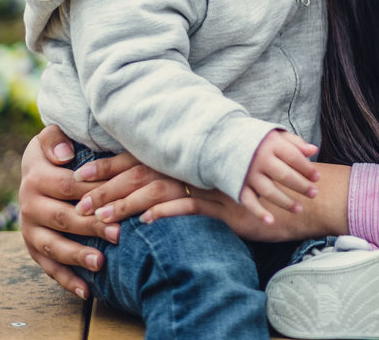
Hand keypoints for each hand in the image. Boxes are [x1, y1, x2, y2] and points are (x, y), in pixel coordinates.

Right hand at [19, 125, 114, 297]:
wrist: (33, 169)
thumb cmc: (54, 152)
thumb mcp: (51, 137)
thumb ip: (55, 139)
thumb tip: (64, 154)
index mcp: (35, 177)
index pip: (69, 187)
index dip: (93, 194)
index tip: (116, 202)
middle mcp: (28, 205)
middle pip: (64, 218)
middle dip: (91, 228)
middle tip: (118, 235)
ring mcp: (29, 229)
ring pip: (53, 246)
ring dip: (77, 256)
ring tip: (101, 263)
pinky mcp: (33, 247)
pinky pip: (48, 267)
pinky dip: (66, 280)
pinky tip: (86, 291)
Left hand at [91, 162, 352, 242]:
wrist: (300, 193)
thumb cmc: (260, 188)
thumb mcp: (220, 181)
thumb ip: (190, 178)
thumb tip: (159, 185)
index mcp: (191, 158)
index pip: (141, 156)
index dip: (110, 164)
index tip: (79, 173)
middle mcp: (196, 166)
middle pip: (142, 172)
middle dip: (108, 185)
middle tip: (78, 198)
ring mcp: (210, 184)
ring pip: (160, 190)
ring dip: (128, 203)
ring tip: (102, 217)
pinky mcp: (225, 205)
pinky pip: (192, 207)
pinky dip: (168, 213)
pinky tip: (149, 222)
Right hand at [239, 129, 319, 222]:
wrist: (223, 141)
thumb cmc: (258, 140)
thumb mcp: (276, 135)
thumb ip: (295, 143)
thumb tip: (314, 150)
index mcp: (271, 144)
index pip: (293, 157)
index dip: (307, 168)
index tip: (317, 178)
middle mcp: (259, 159)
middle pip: (284, 175)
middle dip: (301, 186)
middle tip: (314, 193)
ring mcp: (248, 173)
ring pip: (269, 191)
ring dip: (285, 202)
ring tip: (299, 209)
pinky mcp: (239, 185)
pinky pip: (249, 201)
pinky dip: (258, 213)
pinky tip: (270, 222)